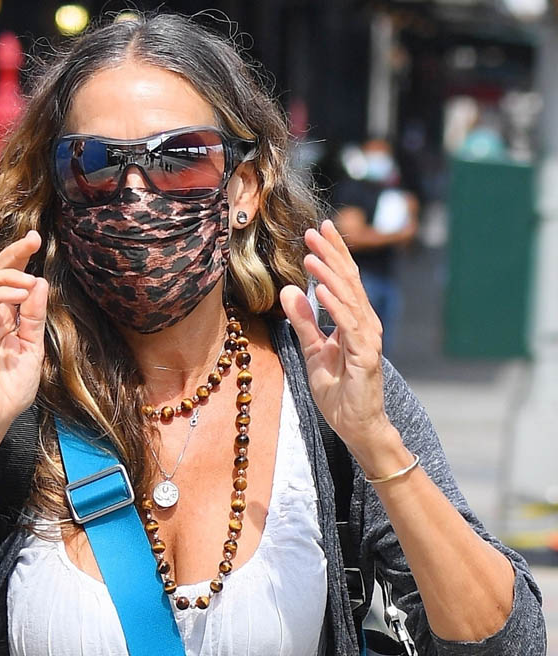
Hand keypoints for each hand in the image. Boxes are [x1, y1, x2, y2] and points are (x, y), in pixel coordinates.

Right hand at [0, 231, 47, 448]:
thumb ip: (33, 318)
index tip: (36, 239)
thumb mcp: (32, 350)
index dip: (19, 258)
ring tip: (29, 280)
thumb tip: (39, 283)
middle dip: (13, 253)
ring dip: (9, 275)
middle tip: (32, 239)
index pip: (9, 280)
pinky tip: (18, 295)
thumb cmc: (11, 390)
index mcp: (2, 319)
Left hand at [280, 220, 404, 470]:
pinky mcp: (365, 356)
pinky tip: (320, 289)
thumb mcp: (313, 352)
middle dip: (331, 254)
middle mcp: (365, 324)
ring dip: (329, 275)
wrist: (357, 426)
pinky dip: (335, 306)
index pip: (343, 280)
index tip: (318, 230)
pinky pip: (348, 325)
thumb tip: (289, 291)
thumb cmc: (340, 392)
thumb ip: (304, 323)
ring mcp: (367, 339)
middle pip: (348, 281)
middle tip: (313, 230)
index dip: (332, 254)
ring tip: (310, 255)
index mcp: (354, 321)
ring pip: (348, 299)